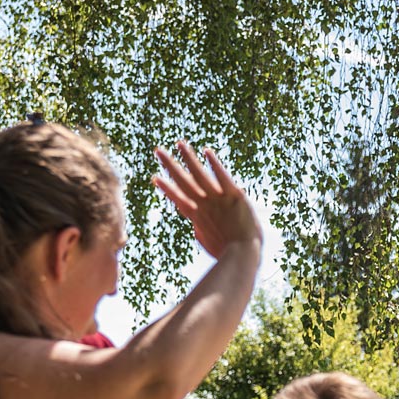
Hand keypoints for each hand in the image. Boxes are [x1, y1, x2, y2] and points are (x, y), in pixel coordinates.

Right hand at [152, 142, 260, 258]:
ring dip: (188, 157)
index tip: (155, 178)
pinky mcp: (234, 195)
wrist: (243, 254)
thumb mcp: (208, 241)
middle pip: (183, 181)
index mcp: (197, 216)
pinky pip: (222, 176)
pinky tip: (206, 151)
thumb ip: (201, 229)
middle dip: (169, 165)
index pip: (178, 198)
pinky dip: (214, 164)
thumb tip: (198, 226)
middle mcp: (204, 204)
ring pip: (199, 174)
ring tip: (180, 143)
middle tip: (158, 150)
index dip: (167, 188)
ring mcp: (218, 199)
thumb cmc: (227, 253)